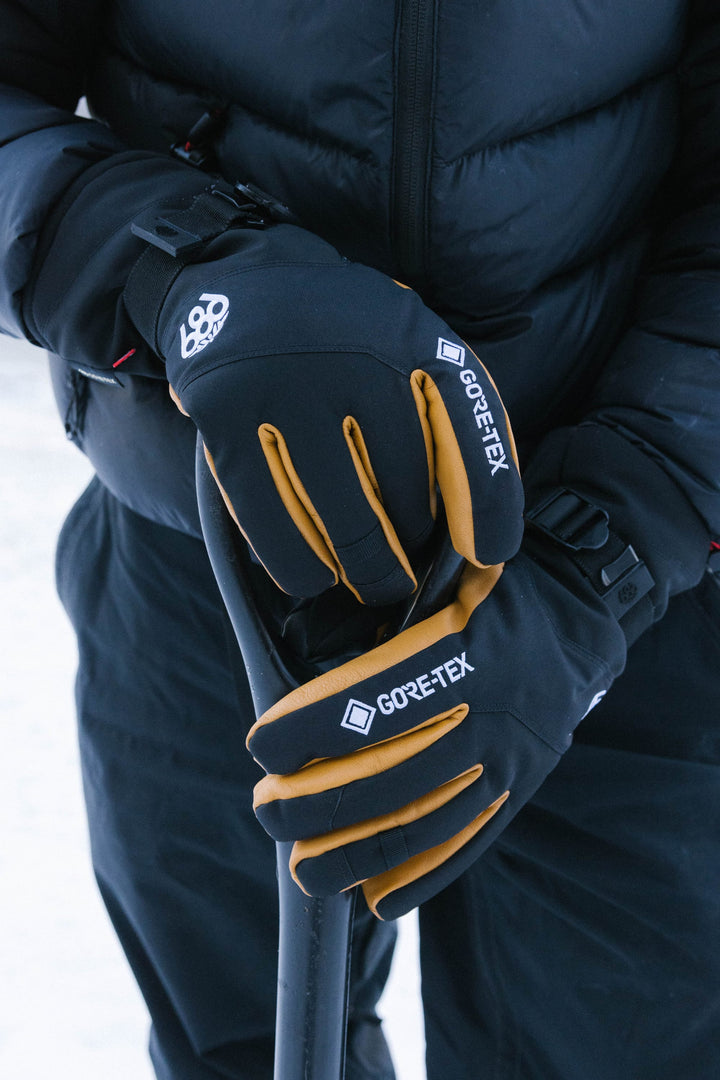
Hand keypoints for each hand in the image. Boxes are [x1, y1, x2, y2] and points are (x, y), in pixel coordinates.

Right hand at [157, 222, 522, 602]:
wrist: (234, 275)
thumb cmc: (340, 335)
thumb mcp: (407, 342)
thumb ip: (444, 415)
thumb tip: (473, 536)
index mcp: (414, 338)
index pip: (473, 434)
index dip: (490, 508)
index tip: (488, 554)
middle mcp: (356, 360)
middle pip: (405, 500)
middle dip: (408, 555)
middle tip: (402, 576)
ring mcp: (288, 388)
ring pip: (342, 522)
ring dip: (361, 570)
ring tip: (366, 579)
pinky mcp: (227, 415)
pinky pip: (271, 521)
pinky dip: (298, 565)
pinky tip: (314, 575)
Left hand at [246, 548, 626, 919]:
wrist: (580, 617)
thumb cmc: (492, 588)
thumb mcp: (443, 575)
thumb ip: (387, 616)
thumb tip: (305, 650)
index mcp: (464, 649)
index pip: (375, 702)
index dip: (312, 729)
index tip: (264, 745)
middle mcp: (490, 712)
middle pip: (393, 774)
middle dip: (318, 803)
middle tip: (266, 809)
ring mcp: (511, 758)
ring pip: (427, 820)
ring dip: (358, 854)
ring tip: (304, 870)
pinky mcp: (522, 786)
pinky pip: (471, 840)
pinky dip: (424, 875)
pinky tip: (378, 898)